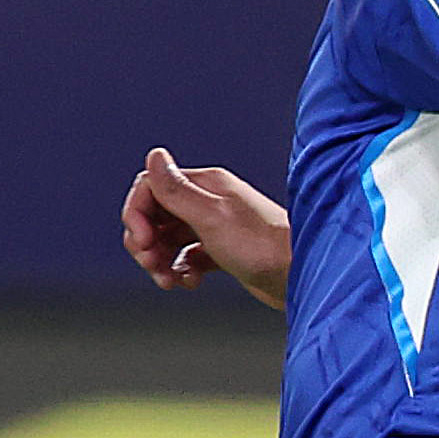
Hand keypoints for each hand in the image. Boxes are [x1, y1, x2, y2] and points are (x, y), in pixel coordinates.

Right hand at [123, 146, 290, 308]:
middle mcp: (207, 202)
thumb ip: (177, 189)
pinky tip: (189, 282)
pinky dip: (179, 270)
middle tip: (152, 263)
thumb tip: (154, 156)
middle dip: (145, 242)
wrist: (301, 276)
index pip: (151, 187)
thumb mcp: (211, 216)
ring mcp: (214, 227)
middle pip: (154, 215)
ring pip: (167, 239)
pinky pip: (184, 257)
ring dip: (159, 260)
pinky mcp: (221, 251)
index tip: (142, 240)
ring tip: (170, 279)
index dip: (137, 214)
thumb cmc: (263, 246)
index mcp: (205, 185)